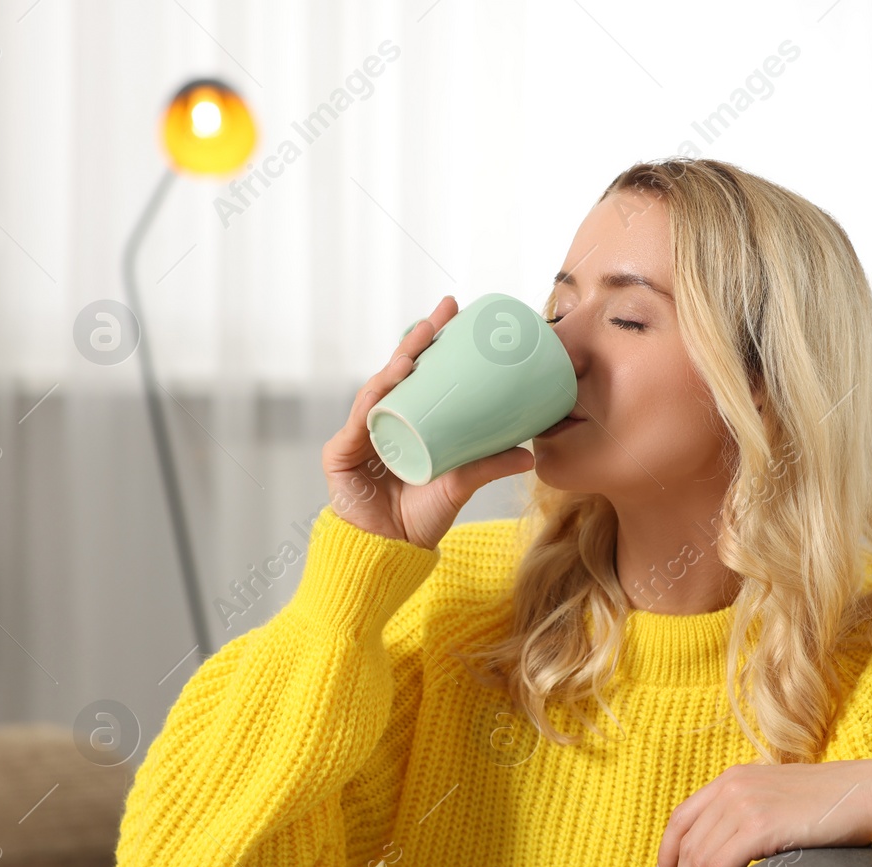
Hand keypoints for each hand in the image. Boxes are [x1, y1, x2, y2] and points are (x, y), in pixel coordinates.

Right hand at [322, 295, 536, 549]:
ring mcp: (359, 433)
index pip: (420, 376)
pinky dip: (378, 395)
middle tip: (447, 309)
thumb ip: (489, 466)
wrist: (388, 553)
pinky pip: (363, 416)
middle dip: (421, 336)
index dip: (436, 344)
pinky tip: (395, 376)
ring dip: (402, 358)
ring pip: (381, 386)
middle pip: (399, 371)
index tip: (459, 315)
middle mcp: (381, 422)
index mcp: (406, 423)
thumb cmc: (419, 519)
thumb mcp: (460, 484)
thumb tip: (530, 453)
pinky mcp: (341, 452)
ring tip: (426, 336)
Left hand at [654, 758, 871, 866]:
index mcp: (735, 777)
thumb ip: (753, 814)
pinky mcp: (761, 824)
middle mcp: (733, 786)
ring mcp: (745, 803)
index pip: (682, 817)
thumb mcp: (782, 799)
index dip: (667, 850)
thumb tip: (732, 852)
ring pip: (701, 858)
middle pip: (688, 843)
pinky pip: (720, 865)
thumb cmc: (835, 805)